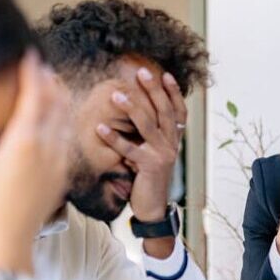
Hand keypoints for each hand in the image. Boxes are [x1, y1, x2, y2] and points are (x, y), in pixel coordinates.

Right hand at [0, 51, 69, 273]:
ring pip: (66, 120)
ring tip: (51, 84)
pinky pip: (66, 139)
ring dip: (59, 99)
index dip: (32, 72)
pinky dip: (62, 120)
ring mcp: (59, 162)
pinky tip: (55, 121)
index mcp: (26, 141)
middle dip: (49, 81)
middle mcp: (49, 148)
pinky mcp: (61, 175)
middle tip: (40, 64)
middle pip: (56, 103)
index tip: (29, 53)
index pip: (35, 96)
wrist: (9, 244)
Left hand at [97, 67, 184, 256]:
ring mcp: (163, 154)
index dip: (174, 92)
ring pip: (148, 125)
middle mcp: (172, 144)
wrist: (152, 207)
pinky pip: (130, 149)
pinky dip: (114, 138)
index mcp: (175, 139)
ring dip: (131, 108)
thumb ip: (151, 135)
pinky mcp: (149, 167)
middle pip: (164, 111)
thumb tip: (139, 111)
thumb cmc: (148, 177)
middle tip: (141, 72)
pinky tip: (100, 128)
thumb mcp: (154, 152)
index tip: (165, 74)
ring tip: (116, 94)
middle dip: (153, 90)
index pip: (179, 110)